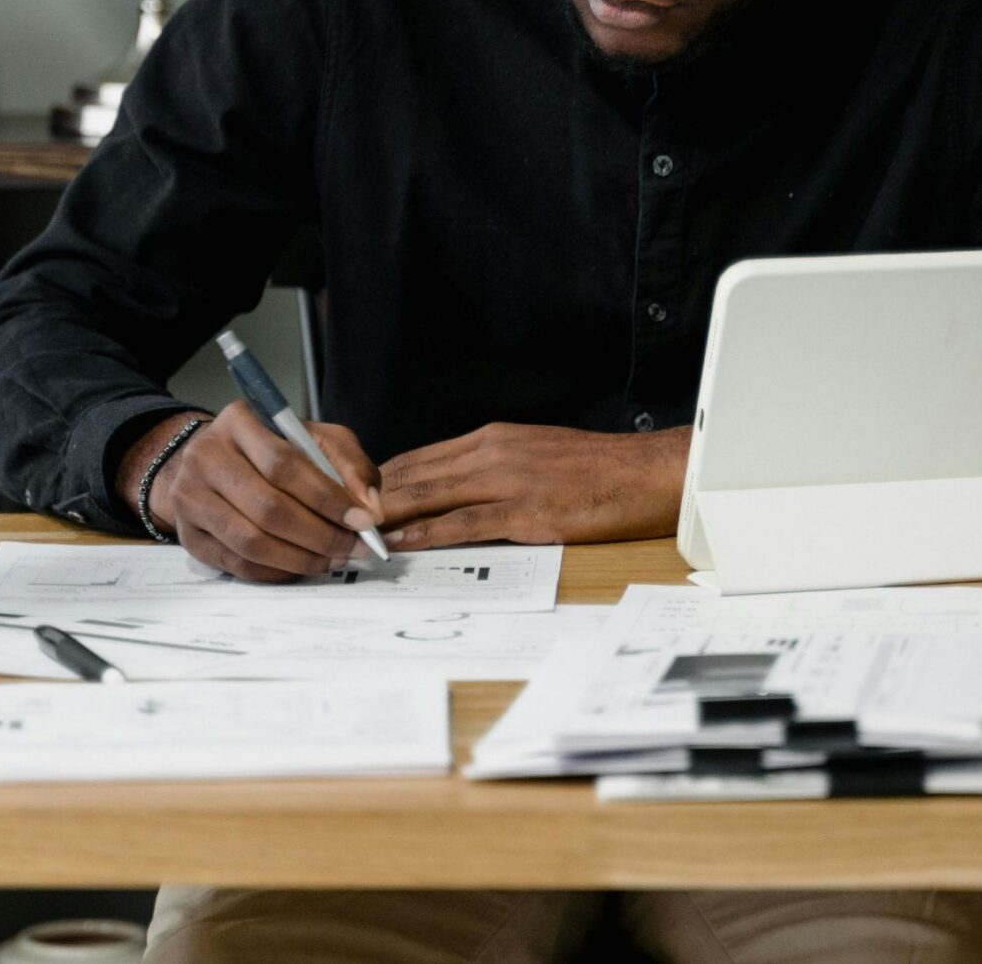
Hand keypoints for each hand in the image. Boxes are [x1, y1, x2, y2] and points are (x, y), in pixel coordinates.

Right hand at [118, 405, 384, 582]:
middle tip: (353, 548)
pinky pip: (237, 564)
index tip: (362, 520)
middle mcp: (205, 456)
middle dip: (320, 534)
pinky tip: (302, 565)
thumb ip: (349, 465)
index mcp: (238, 421)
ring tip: (333, 559)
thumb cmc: (272, 450)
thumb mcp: (317, 439)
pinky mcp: (188, 535)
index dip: (327, 497)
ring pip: (250, 541)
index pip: (284, 464)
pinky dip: (277, 571)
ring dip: (300, 558)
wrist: (214, 463)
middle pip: (267, 507)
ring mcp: (189, 497)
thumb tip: (369, 508)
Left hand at [377, 422, 688, 550]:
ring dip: (387, 516)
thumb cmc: (596, 470)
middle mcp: (492, 452)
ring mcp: (507, 480)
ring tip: (353, 534)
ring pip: (430, 495)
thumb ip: (494, 468)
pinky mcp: (526, 511)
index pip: (419, 458)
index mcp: (493, 438)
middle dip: (371, 498)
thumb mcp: (535, 455)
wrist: (645, 473)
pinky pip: (464, 522)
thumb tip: (456, 491)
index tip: (352, 501)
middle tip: (336, 520)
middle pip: (414, 474)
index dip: (380, 480)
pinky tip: (402, 543)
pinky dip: (427, 533)